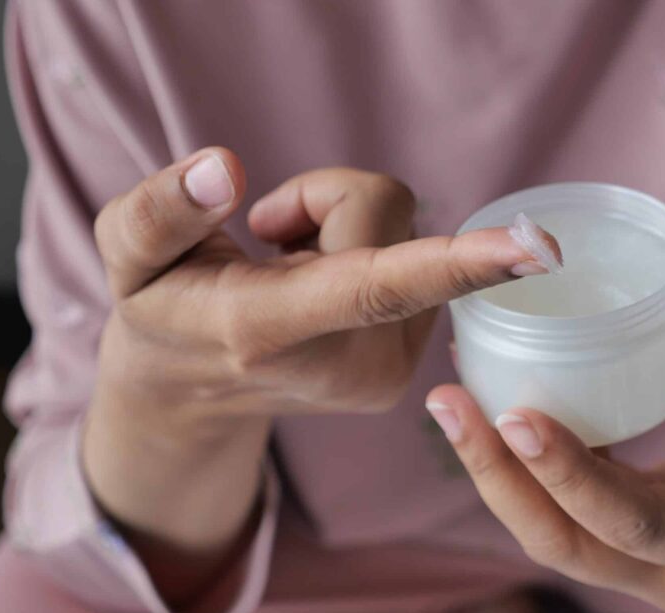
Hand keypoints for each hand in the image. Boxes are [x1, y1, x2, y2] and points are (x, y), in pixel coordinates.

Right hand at [84, 147, 556, 605]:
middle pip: (390, 213)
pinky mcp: (404, 370)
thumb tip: (224, 166)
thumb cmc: (161, 312)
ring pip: (410, 236)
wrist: (192, 394)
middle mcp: (347, 364)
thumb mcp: (128, 257)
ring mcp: (385, 376)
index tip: (537, 248)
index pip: (376, 285)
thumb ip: (162, 209)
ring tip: (291, 274)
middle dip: (328, 200)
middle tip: (268, 241)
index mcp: (274, 330)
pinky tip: (322, 295)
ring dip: (348, 234)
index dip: (459, 261)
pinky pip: (420, 268)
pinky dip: (369, 261)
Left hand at [427, 275, 664, 612]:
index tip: (516, 416)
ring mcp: (634, 572)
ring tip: (448, 403)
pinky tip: (479, 410)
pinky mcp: (610, 550)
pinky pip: (549, 514)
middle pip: (564, 541)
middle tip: (447, 403)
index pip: (634, 522)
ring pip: (545, 534)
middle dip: (500, 476)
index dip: (573, 475)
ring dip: (492, 472)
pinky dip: (512, 467)